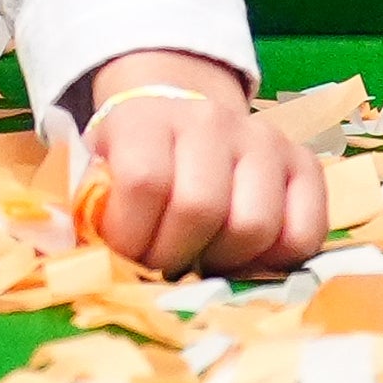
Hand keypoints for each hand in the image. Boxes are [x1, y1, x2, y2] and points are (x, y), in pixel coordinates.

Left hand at [75, 49, 326, 272]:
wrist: (184, 117)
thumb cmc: (137, 158)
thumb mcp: (100, 167)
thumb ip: (91, 204)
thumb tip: (77, 252)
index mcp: (148, 117)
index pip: (144, 180)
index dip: (131, 234)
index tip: (123, 254)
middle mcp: (211, 120)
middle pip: (201, 208)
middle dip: (174, 256)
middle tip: (162, 266)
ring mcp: (264, 139)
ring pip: (254, 225)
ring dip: (224, 261)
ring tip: (202, 258)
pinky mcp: (304, 164)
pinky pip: (304, 234)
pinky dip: (276, 260)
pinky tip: (245, 255)